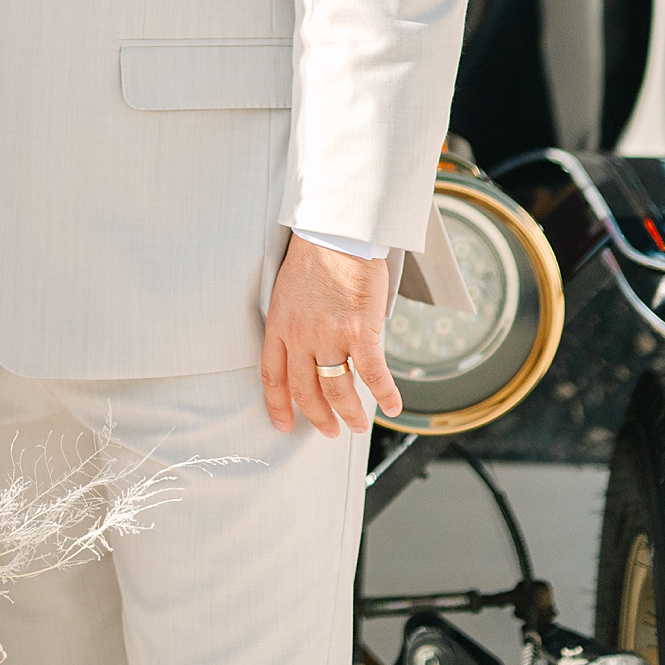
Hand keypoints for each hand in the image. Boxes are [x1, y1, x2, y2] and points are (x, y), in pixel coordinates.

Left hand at [261, 235, 401, 438]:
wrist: (336, 232)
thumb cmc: (314, 256)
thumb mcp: (287, 291)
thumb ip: (292, 324)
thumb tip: (305, 350)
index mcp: (280, 325)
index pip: (272, 376)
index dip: (278, 405)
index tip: (284, 425)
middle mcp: (301, 336)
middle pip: (306, 390)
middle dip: (318, 417)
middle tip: (330, 431)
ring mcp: (330, 335)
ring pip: (338, 389)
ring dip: (350, 413)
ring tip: (357, 426)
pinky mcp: (360, 330)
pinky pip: (373, 374)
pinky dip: (384, 395)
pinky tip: (391, 407)